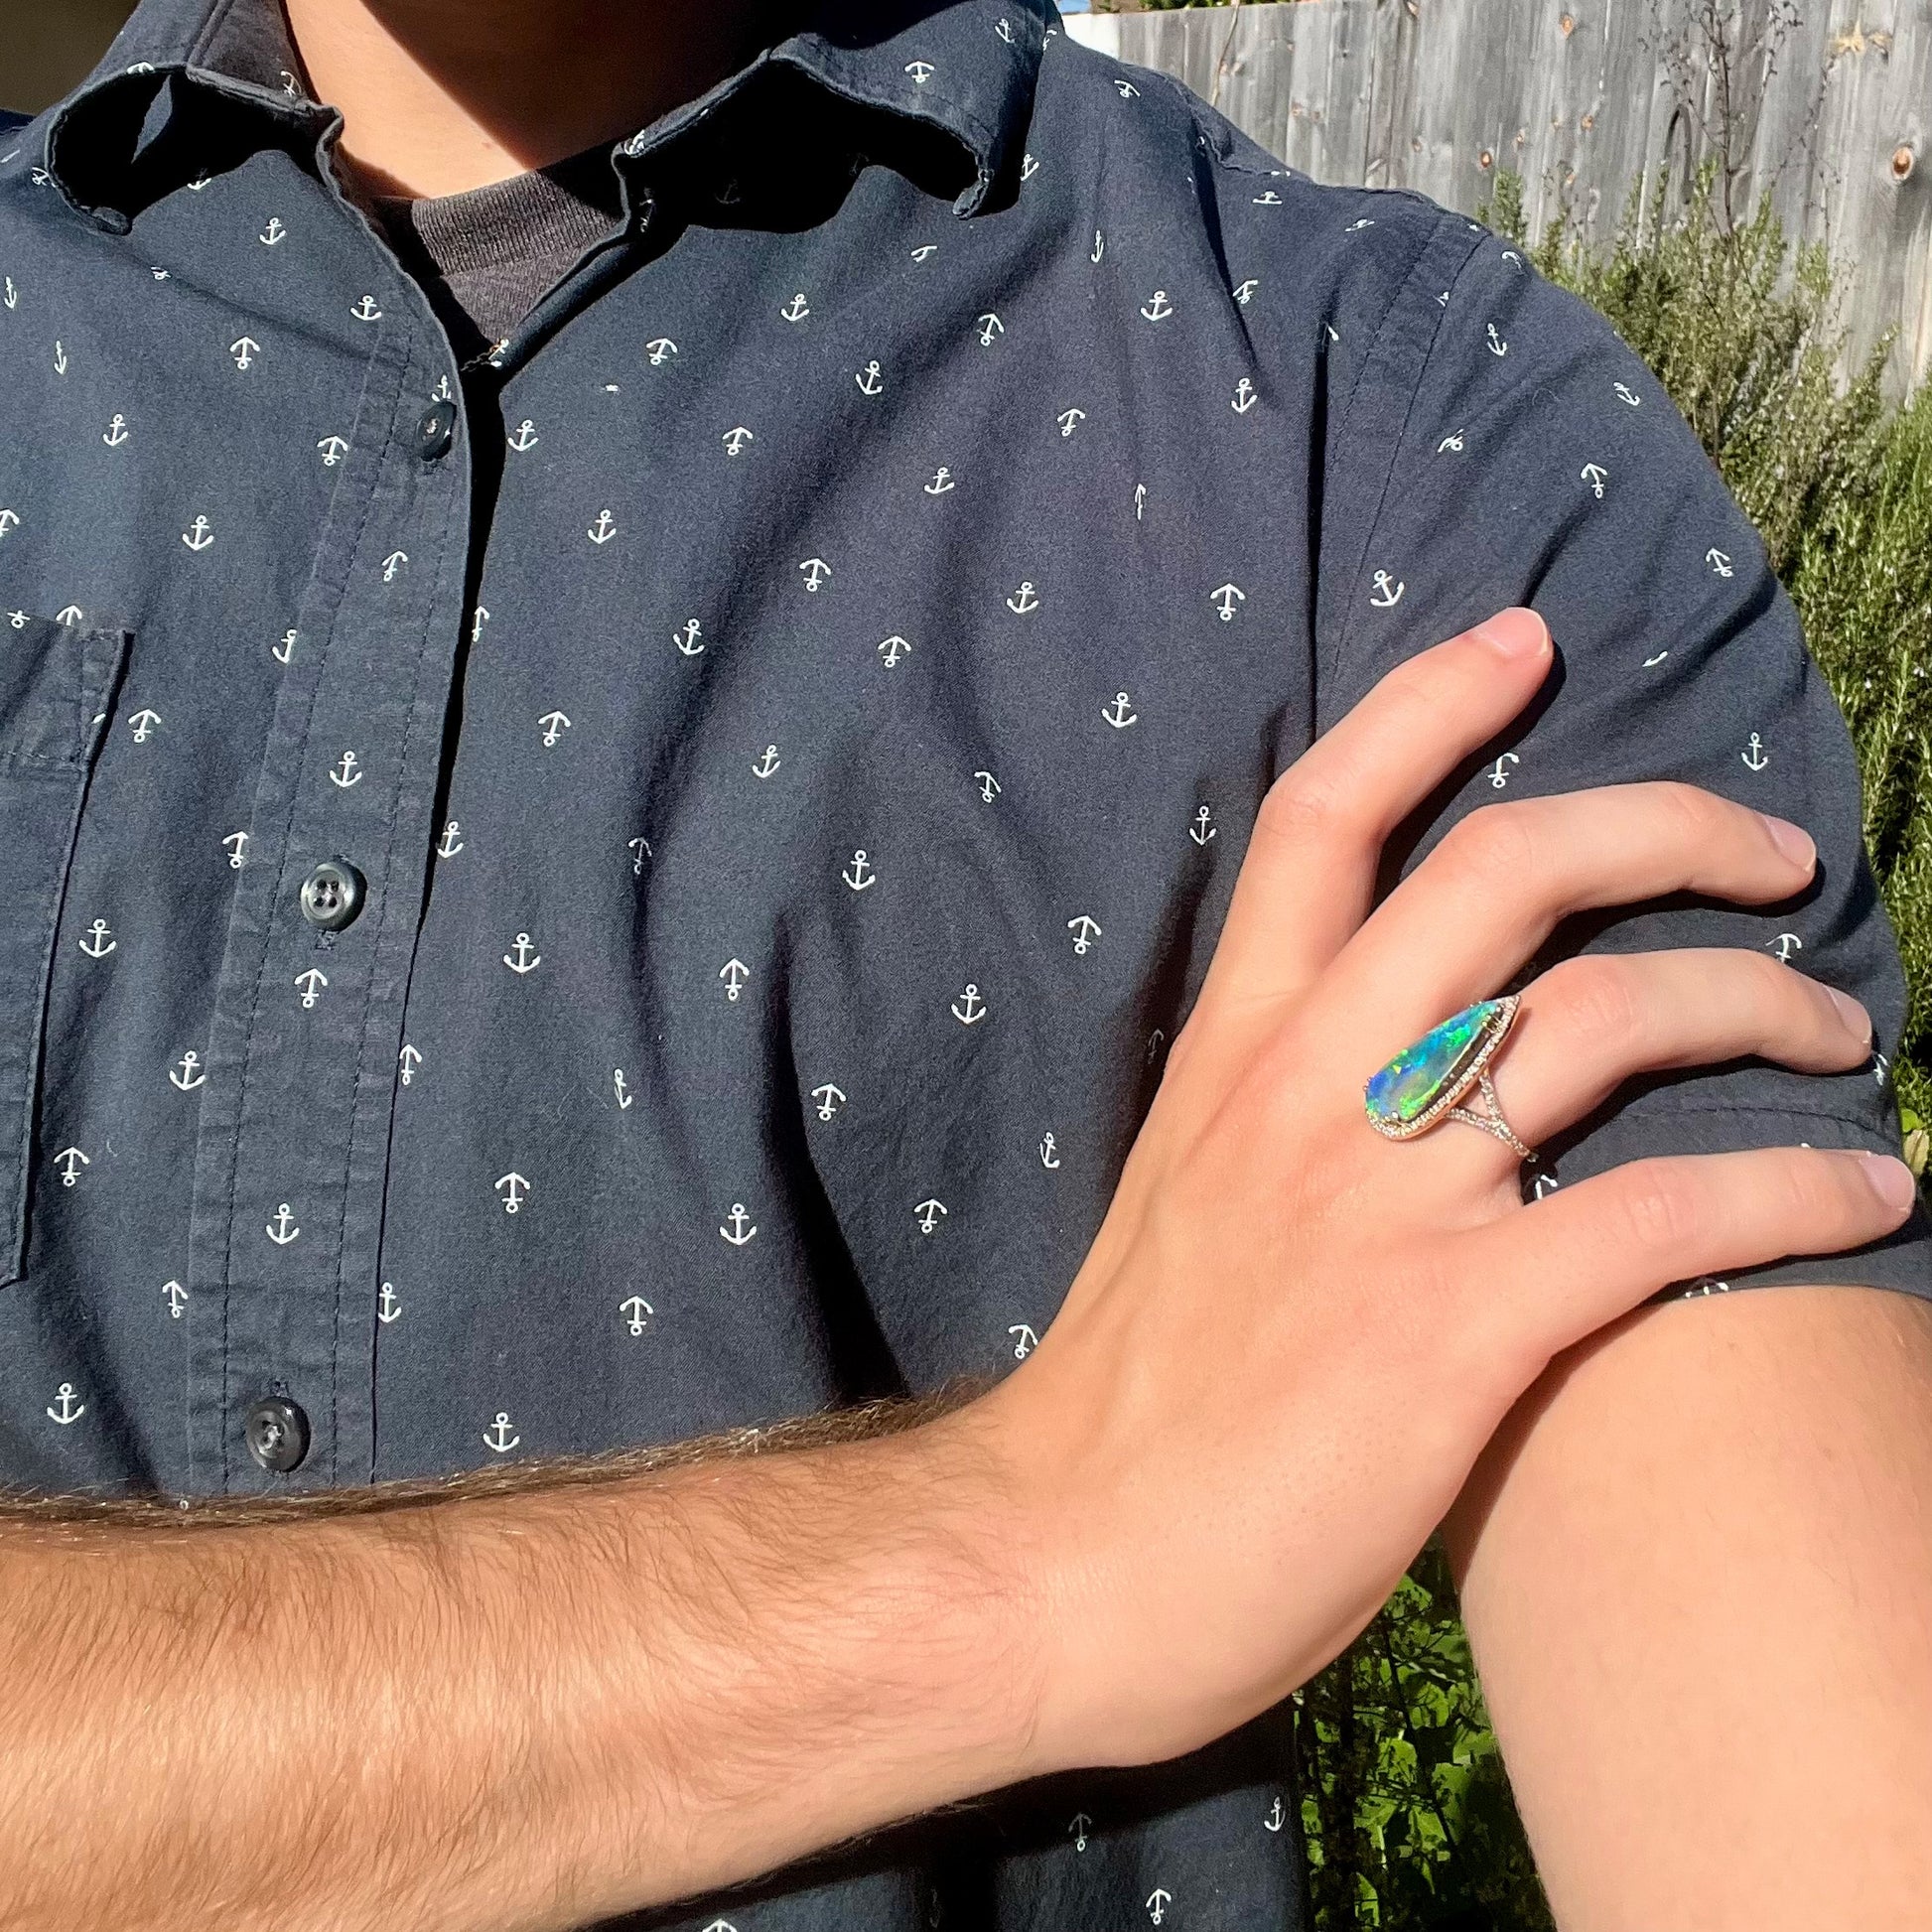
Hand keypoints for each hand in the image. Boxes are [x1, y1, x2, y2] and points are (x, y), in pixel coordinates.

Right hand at [964, 607, 1913, 1773]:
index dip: (1429, 706)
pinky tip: (1871, 1193)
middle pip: (1505, 872)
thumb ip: (1280, 1109)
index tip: (1527, 642)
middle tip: (1767, 852)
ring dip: (1756, 999)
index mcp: (1233, 1049)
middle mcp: (1309, 1089)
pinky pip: (1663, 1217)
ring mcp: (1384, 1200)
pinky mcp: (1455, 1329)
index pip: (1322, 817)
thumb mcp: (1186, 1196)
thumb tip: (1406, 1065)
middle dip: (1662, 825)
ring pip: (1607, 1017)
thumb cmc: (1133, 1391)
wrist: (1066, 1559)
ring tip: (1838, 1025)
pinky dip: (1794, 1190)